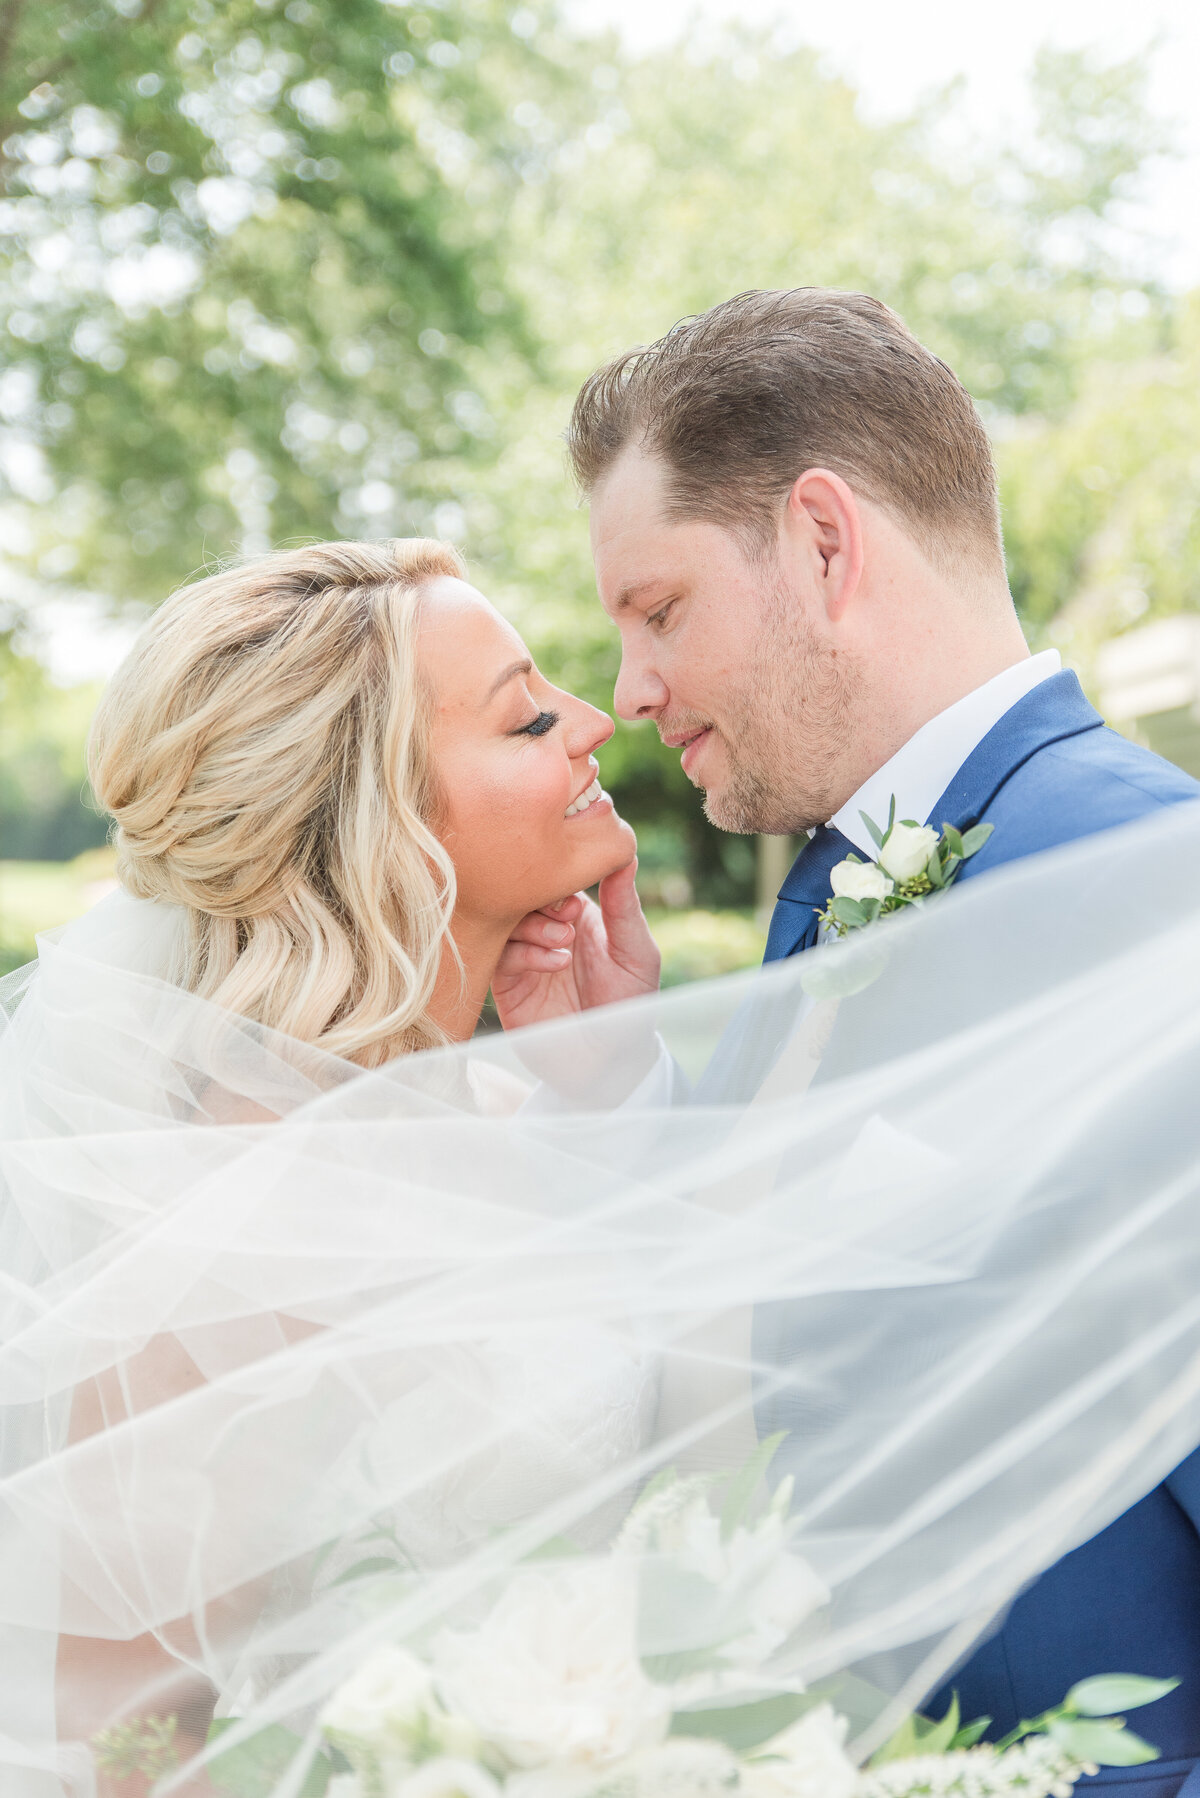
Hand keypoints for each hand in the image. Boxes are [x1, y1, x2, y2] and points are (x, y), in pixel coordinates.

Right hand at [492, 859, 660, 1031]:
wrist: (609, 1064)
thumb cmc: (630, 1006)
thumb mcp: (635, 951)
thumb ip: (624, 905)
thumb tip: (625, 850)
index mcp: (577, 917)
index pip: (555, 879)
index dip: (560, 879)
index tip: (580, 898)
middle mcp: (546, 932)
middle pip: (525, 894)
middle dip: (544, 901)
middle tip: (570, 918)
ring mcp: (524, 958)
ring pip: (507, 921)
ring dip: (534, 926)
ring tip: (565, 943)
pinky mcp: (507, 986)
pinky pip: (501, 956)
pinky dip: (524, 953)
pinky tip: (554, 964)